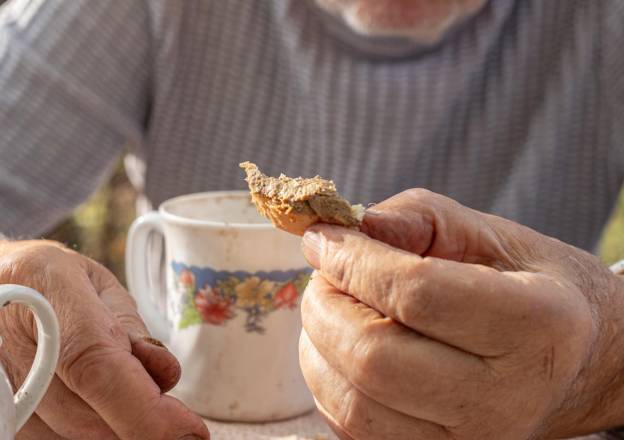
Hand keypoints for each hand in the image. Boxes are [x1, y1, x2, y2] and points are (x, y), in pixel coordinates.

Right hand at [0, 234, 207, 439]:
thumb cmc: (51, 282)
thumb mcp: (100, 288)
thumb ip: (134, 333)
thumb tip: (165, 380)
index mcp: (45, 284)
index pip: (93, 361)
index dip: (142, 407)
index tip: (188, 431)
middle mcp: (3, 332)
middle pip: (84, 411)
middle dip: (136, 419)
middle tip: (161, 406)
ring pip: (68, 434)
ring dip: (108, 424)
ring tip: (112, 389)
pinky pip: (48, 438)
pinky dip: (80, 428)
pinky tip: (84, 402)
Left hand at [298, 188, 623, 438]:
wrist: (570, 364)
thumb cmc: (524, 287)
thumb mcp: (487, 234)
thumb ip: (418, 218)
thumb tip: (347, 228)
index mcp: (534, 325)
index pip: (416, 294)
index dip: (353, 262)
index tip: (321, 239)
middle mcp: (504, 398)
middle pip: (373, 357)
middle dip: (324, 306)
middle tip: (322, 276)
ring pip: (352, 403)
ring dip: (316, 346)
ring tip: (332, 309)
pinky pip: (351, 428)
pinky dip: (329, 381)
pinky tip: (343, 347)